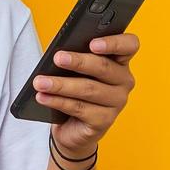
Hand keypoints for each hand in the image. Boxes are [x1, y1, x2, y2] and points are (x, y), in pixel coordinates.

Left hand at [33, 32, 140, 155]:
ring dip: (61, 84)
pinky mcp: (104, 121)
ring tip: (40, 82)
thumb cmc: (74, 90)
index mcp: (120, 61)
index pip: (129, 45)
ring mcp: (116, 102)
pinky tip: (43, 97)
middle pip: (103, 67)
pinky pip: (79, 108)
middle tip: (57, 58)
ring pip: (88, 89)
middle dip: (78, 62)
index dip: (114, 43)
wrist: (72, 126)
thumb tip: (59, 55)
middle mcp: (123, 81)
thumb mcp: (76, 70)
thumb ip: (75, 58)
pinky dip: (57, 101)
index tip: (93, 43)